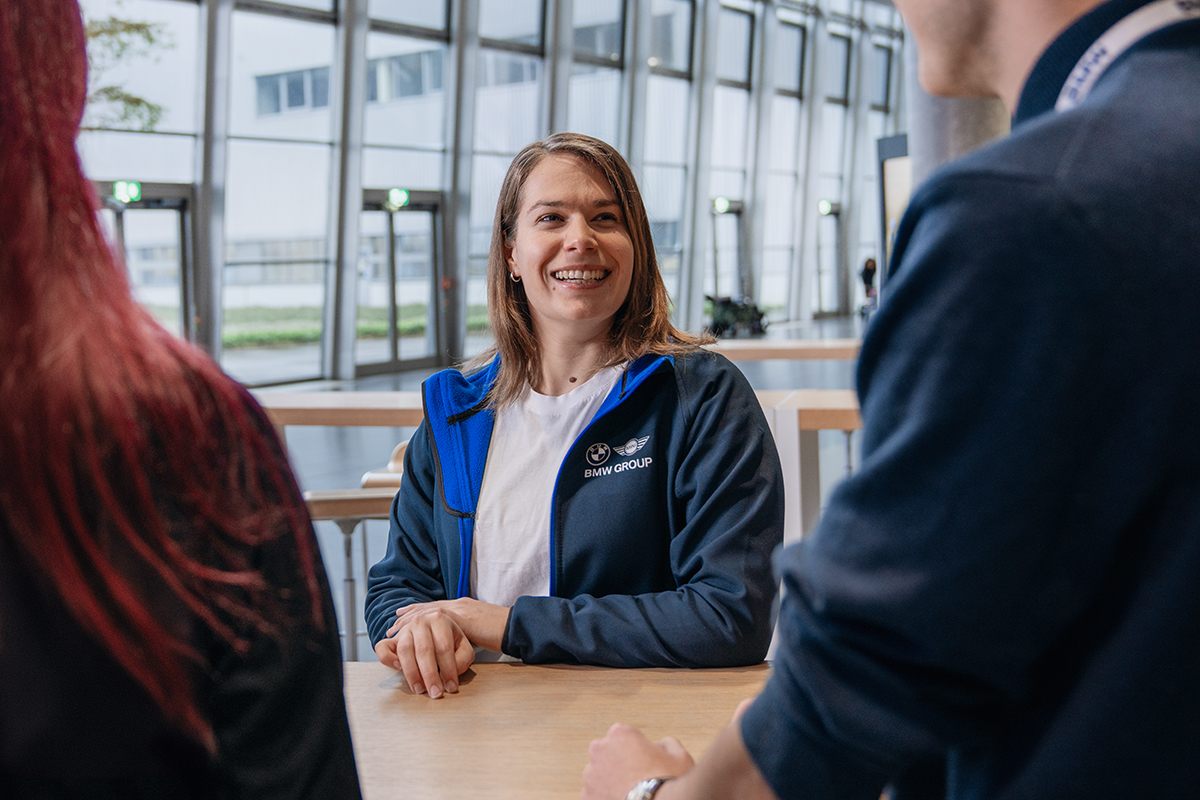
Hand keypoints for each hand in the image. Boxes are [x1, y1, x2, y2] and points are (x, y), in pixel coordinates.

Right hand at [375, 608, 474, 697]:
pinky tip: (398, 669)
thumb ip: (463, 657)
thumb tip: (453, 671)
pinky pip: (382, 648)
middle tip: (436, 693)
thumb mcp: (462, 644)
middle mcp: (420, 621)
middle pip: (424, 650)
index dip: (449, 669)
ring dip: (412, 673)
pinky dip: (388, 659)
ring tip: (420, 689)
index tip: (452, 687)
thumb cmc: (448, 638)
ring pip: (404, 650)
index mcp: (439, 619)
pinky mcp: (392, 639)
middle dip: (430, 675)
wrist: (432, 627)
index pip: (444, 647)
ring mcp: (404, 630)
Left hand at [388, 597, 509, 652]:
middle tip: (393, 625)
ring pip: (428, 612)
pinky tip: (412, 631)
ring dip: (410, 621)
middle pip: (428, 609)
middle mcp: (459, 604)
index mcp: (464, 607)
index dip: (419, 613)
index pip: (437, 609)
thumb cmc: (503, 631)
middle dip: (409, 617)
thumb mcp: (482, 629)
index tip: (404, 618)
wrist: (516, 625)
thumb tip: (458, 641)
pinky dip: (423, 625)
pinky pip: (437, 620)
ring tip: (396, 629)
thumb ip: (469, 631)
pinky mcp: (462, 617)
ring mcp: (460, 609)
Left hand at [581, 723, 694, 799]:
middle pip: (608, 753)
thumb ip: (666, 744)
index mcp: (620, 734)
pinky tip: (623, 799)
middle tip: (637, 777)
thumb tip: (661, 747)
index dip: (636, 748)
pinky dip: (605, 798)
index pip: (624, 735)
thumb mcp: (679, 756)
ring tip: (630, 793)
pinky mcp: (588, 797)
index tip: (644, 760)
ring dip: (610, 781)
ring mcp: (591, 775)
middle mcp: (600, 750)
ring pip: (598, 775)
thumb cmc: (668, 783)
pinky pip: (594, 795)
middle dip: (619, 763)